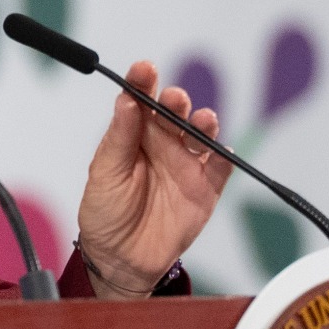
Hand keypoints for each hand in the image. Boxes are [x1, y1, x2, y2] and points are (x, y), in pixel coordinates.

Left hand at [73, 61, 228, 298]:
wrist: (121, 259)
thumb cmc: (105, 213)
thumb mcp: (105, 174)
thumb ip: (119, 139)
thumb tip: (127, 101)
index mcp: (134, 137)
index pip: (140, 102)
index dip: (143, 82)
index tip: (144, 68)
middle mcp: (162, 145)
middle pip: (174, 113)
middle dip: (175, 101)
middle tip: (172, 99)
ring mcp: (187, 165)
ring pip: (201, 134)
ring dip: (202, 123)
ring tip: (200, 119)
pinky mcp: (206, 188)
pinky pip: (221, 167)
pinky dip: (224, 155)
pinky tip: (219, 149)